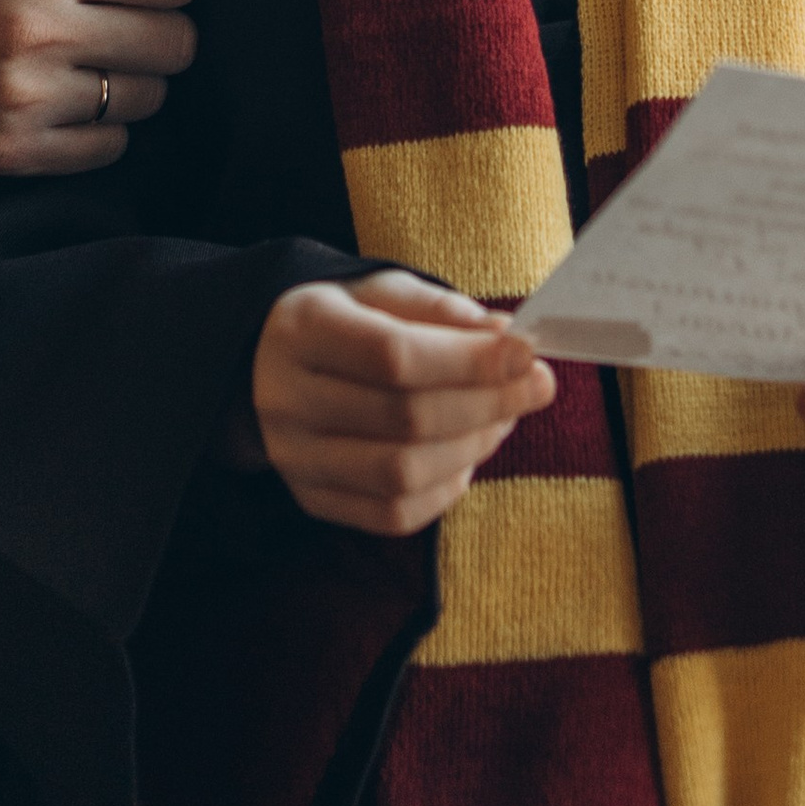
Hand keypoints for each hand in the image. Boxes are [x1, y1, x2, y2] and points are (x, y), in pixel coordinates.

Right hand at [0, 0, 197, 174]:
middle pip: (177, 41)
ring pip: (149, 97)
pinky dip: (98, 127)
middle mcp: (37, 29)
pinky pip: (111, 148)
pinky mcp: (13, 154)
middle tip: (115, 20)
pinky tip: (57, 99)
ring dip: (127, 79)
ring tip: (78, 59)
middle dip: (158, 27)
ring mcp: (26, 99)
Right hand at [250, 268, 556, 535]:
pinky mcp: (311, 497)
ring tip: (504, 418)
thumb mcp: (379, 291)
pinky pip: (392, 514)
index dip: (469, 361)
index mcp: (302, 329)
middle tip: (537, 385)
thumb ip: (440, 309)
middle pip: (404, 418)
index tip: (528, 353)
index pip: (393, 355)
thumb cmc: (341, 319)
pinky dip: (445, 490)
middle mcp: (287, 398)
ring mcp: (295, 457)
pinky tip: (466, 456)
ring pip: (402, 474)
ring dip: (473, 448)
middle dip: (487, 403)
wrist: (267, 362)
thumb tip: (505, 336)